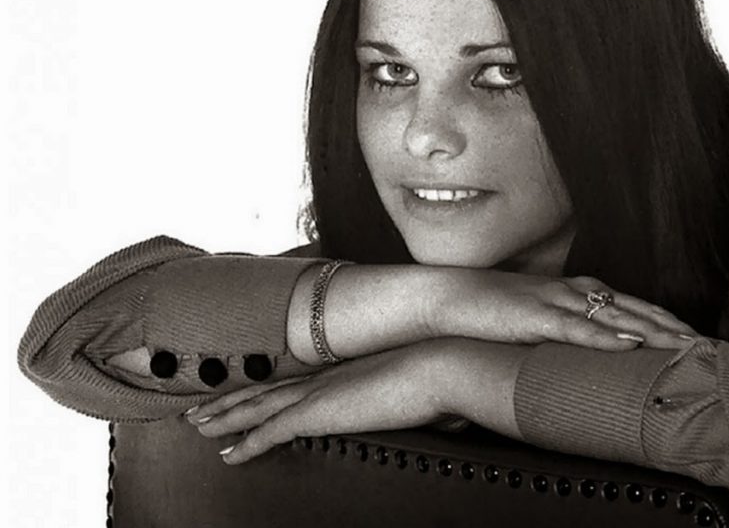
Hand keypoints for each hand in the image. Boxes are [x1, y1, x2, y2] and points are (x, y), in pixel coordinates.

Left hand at [186, 339, 449, 463]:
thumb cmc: (437, 373)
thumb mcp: (414, 385)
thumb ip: (405, 397)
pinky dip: (247, 442)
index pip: (293, 381)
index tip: (245, 392)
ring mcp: (318, 393)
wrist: (439, 364)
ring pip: (257, 408)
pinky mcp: (318, 412)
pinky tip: (229, 454)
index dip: (265, 388)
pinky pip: (271, 431)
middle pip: (265, 390)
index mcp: (343, 370)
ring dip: (226, 418)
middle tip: (200, 409)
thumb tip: (424, 411)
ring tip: (200, 427)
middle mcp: (324, 378)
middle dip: (230, 401)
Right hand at [425, 269, 697, 351]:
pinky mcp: (534, 316)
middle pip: (637, 309)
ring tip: (686, 347)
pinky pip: (576, 327)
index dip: (669, 322)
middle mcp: (575, 291)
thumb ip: (568, 333)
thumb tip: (595, 357)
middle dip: (675, 328)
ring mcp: (556, 301)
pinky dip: (605, 336)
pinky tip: (629, 345)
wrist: (448, 296)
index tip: (699, 341)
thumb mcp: (539, 322)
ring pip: (616, 316)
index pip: (636, 307)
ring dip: (653, 331)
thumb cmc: (494, 313)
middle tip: (709, 348)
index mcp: (578, 293)